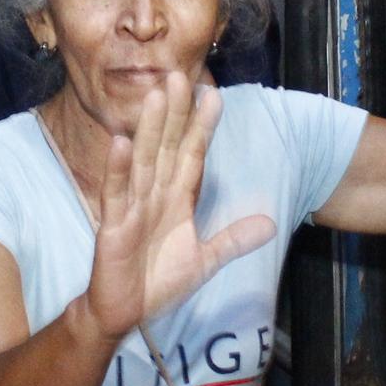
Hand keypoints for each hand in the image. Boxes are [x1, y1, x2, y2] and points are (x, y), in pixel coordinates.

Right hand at [79, 74, 275, 340]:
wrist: (124, 312)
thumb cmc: (157, 282)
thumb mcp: (205, 260)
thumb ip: (234, 240)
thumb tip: (272, 224)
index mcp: (176, 199)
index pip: (192, 155)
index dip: (202, 126)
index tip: (214, 95)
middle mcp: (154, 195)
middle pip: (167, 146)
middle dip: (175, 112)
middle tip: (180, 74)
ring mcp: (132, 208)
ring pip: (143, 161)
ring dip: (149, 128)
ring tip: (157, 95)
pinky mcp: (113, 226)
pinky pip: (116, 194)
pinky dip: (118, 170)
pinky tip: (120, 142)